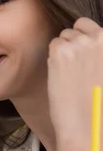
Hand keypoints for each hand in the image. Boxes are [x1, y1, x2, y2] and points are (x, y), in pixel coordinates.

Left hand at [47, 18, 102, 150]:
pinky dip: (53, 57)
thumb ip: (98, 55)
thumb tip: (91, 48)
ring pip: (64, 36)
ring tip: (70, 73)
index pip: (95, 27)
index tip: (86, 57)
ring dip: (64, 50)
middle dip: (76, 40)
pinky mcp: (62, 52)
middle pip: (80, 26)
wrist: (89, 125)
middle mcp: (102, 37)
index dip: (88, 40)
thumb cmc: (100, 105)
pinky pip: (53, 45)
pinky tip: (61, 74)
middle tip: (75, 65)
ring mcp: (81, 43)